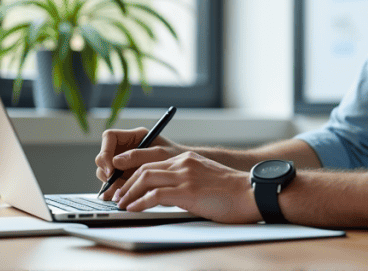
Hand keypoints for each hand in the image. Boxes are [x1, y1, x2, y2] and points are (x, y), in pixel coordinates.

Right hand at [95, 127, 185, 199]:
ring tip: (120, 195)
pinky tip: (121, 199)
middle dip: (106, 172)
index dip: (106, 151)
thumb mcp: (160, 154)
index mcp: (134, 137)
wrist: (186, 172)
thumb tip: (115, 161)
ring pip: (106, 172)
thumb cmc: (177, 158)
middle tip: (115, 185)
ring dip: (110, 184)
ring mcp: (125, 164)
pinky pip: (114, 184)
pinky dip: (115, 192)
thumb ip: (138, 156)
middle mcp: (126, 149)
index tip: (111, 168)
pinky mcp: (126, 178)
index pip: (109, 137)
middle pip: (103, 157)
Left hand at [112, 151, 260, 223]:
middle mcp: (183, 163)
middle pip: (144, 168)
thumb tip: (168, 193)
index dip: (132, 171)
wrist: (250, 192)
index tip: (122, 181)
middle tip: (117, 195)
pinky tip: (133, 209)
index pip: (151, 160)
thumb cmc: (232, 191)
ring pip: (145, 179)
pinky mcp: (187, 191)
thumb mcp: (204, 178)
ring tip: (121, 203)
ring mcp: (185, 176)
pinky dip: (139, 202)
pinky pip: (154, 195)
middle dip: (125, 182)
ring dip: (129, 193)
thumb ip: (186, 180)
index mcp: (186, 159)